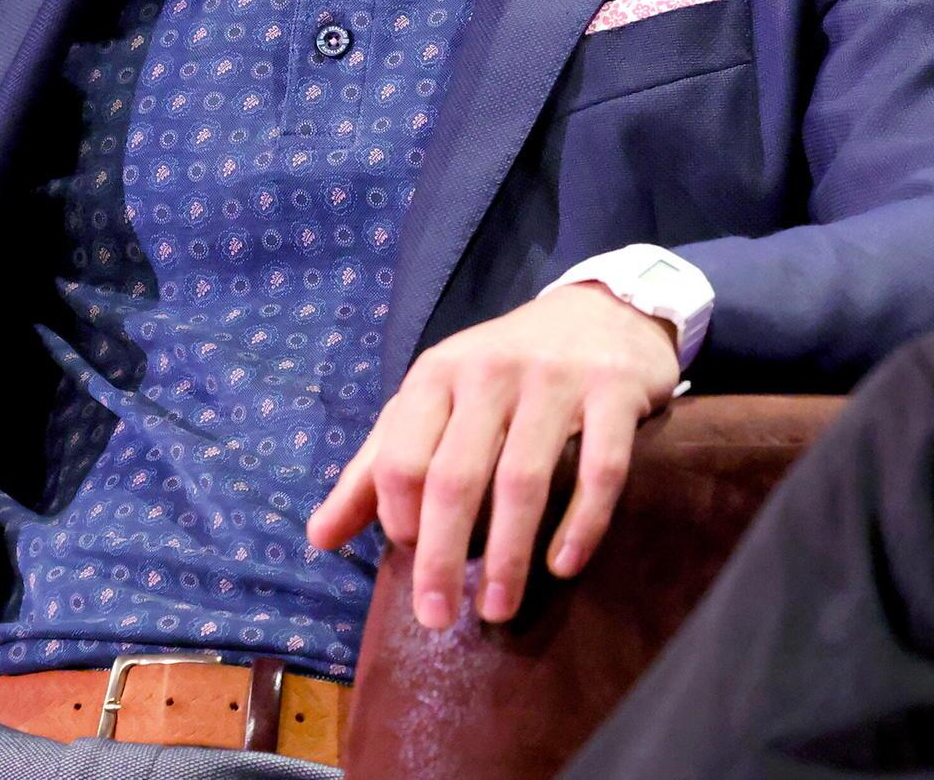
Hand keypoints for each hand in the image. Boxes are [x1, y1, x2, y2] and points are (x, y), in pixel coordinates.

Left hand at [305, 282, 677, 628]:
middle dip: (441, 557)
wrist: (599, 314)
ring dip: (509, 556)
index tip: (412, 563)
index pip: (402, 460)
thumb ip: (377, 469)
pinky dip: (580, 525)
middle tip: (437, 619)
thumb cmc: (500, 375)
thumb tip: (319, 538)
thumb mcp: (431, 405)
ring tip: (498, 610)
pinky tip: (563, 567)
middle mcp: (490, 372)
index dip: (399, 522)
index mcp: (436, 375)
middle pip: (455, 477)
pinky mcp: (613, 392)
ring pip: (523, 479)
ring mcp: (555, 380)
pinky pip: (599, 469)